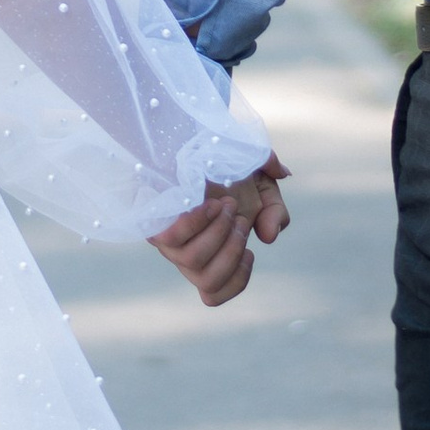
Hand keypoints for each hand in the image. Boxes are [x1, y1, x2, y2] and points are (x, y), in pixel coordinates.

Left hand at [151, 161, 289, 308]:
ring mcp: (169, 240)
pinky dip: (197, 222)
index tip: (249, 250)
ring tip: (225, 204)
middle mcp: (187, 251)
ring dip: (218, 233)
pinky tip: (208, 201)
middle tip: (239, 218)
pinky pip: (172, 239)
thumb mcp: (263, 185)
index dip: (237, 280)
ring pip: (193, 262)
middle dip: (233, 250)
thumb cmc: (228, 164)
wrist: (194, 134)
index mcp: (212, 251)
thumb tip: (269, 236)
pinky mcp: (153, 223)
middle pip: (208, 283)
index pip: (213, 295)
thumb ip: (275, 210)